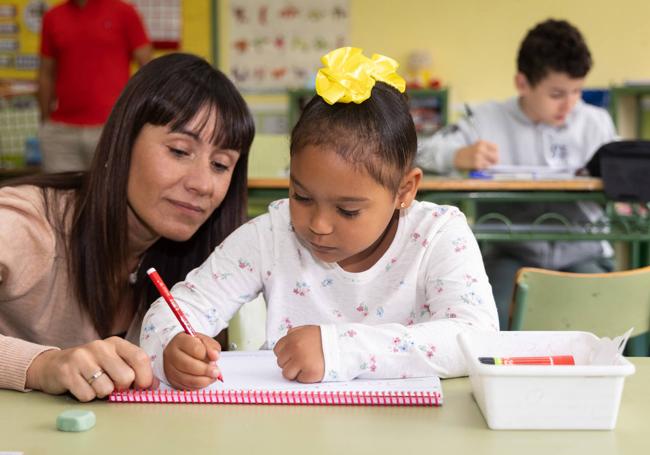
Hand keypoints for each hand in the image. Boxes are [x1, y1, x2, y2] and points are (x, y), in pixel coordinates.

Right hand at [25, 336, 153, 401]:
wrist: (53, 365)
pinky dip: (87, 397)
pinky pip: (87, 395)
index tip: (141, 387)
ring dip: (102, 393)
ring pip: (106, 389)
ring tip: (94, 384)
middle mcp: (100, 346)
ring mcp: (82, 358)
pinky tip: (81, 386)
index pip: (140, 358)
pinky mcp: (67, 372)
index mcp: (116, 343)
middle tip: (112, 385)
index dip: (145, 377)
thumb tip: (153, 385)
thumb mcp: (113, 361)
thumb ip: (133, 369)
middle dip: (121, 388)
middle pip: (126, 377)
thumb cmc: (91, 366)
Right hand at [163, 333, 221, 389]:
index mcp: (180, 340)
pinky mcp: (172, 380)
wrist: (180, 350)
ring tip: (213, 377)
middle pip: (188, 365)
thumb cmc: (193, 345)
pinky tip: (205, 380)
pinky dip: (198, 385)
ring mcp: (169, 368)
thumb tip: (215, 356)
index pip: (194, 348)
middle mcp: (172, 354)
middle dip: (205, 370)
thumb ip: (211, 346)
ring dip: (203, 380)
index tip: (216, 358)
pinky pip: (186, 386)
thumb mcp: (204, 340)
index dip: (206, 355)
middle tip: (216, 372)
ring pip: (186, 378)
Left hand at [273, 325, 323, 382]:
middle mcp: (295, 349)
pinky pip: (299, 380)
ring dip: (295, 372)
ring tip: (307, 366)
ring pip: (287, 374)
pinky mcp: (310, 373)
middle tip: (302, 361)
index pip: (277, 350)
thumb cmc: (327, 338)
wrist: (344, 345)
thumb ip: (294, 334)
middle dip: (290, 363)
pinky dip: (306, 377)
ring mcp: (301, 362)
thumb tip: (284, 343)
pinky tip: (314, 369)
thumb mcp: (308, 330)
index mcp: (293, 338)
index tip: (293, 355)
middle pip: (281, 362)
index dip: (285, 354)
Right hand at [453, 141, 498, 169]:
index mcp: (482, 143)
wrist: (457, 156)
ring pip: (490, 164)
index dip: (496, 153)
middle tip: (491, 163)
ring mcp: (478, 157)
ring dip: (488, 165)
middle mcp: (481, 149)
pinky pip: (484, 168)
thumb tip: (497, 159)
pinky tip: (478, 166)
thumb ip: (487, 150)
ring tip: (482, 164)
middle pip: (495, 156)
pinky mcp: (476, 164)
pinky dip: (483, 168)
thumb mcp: (478, 146)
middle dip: (494, 161)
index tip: (492, 156)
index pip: (496, 148)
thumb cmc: (469, 152)